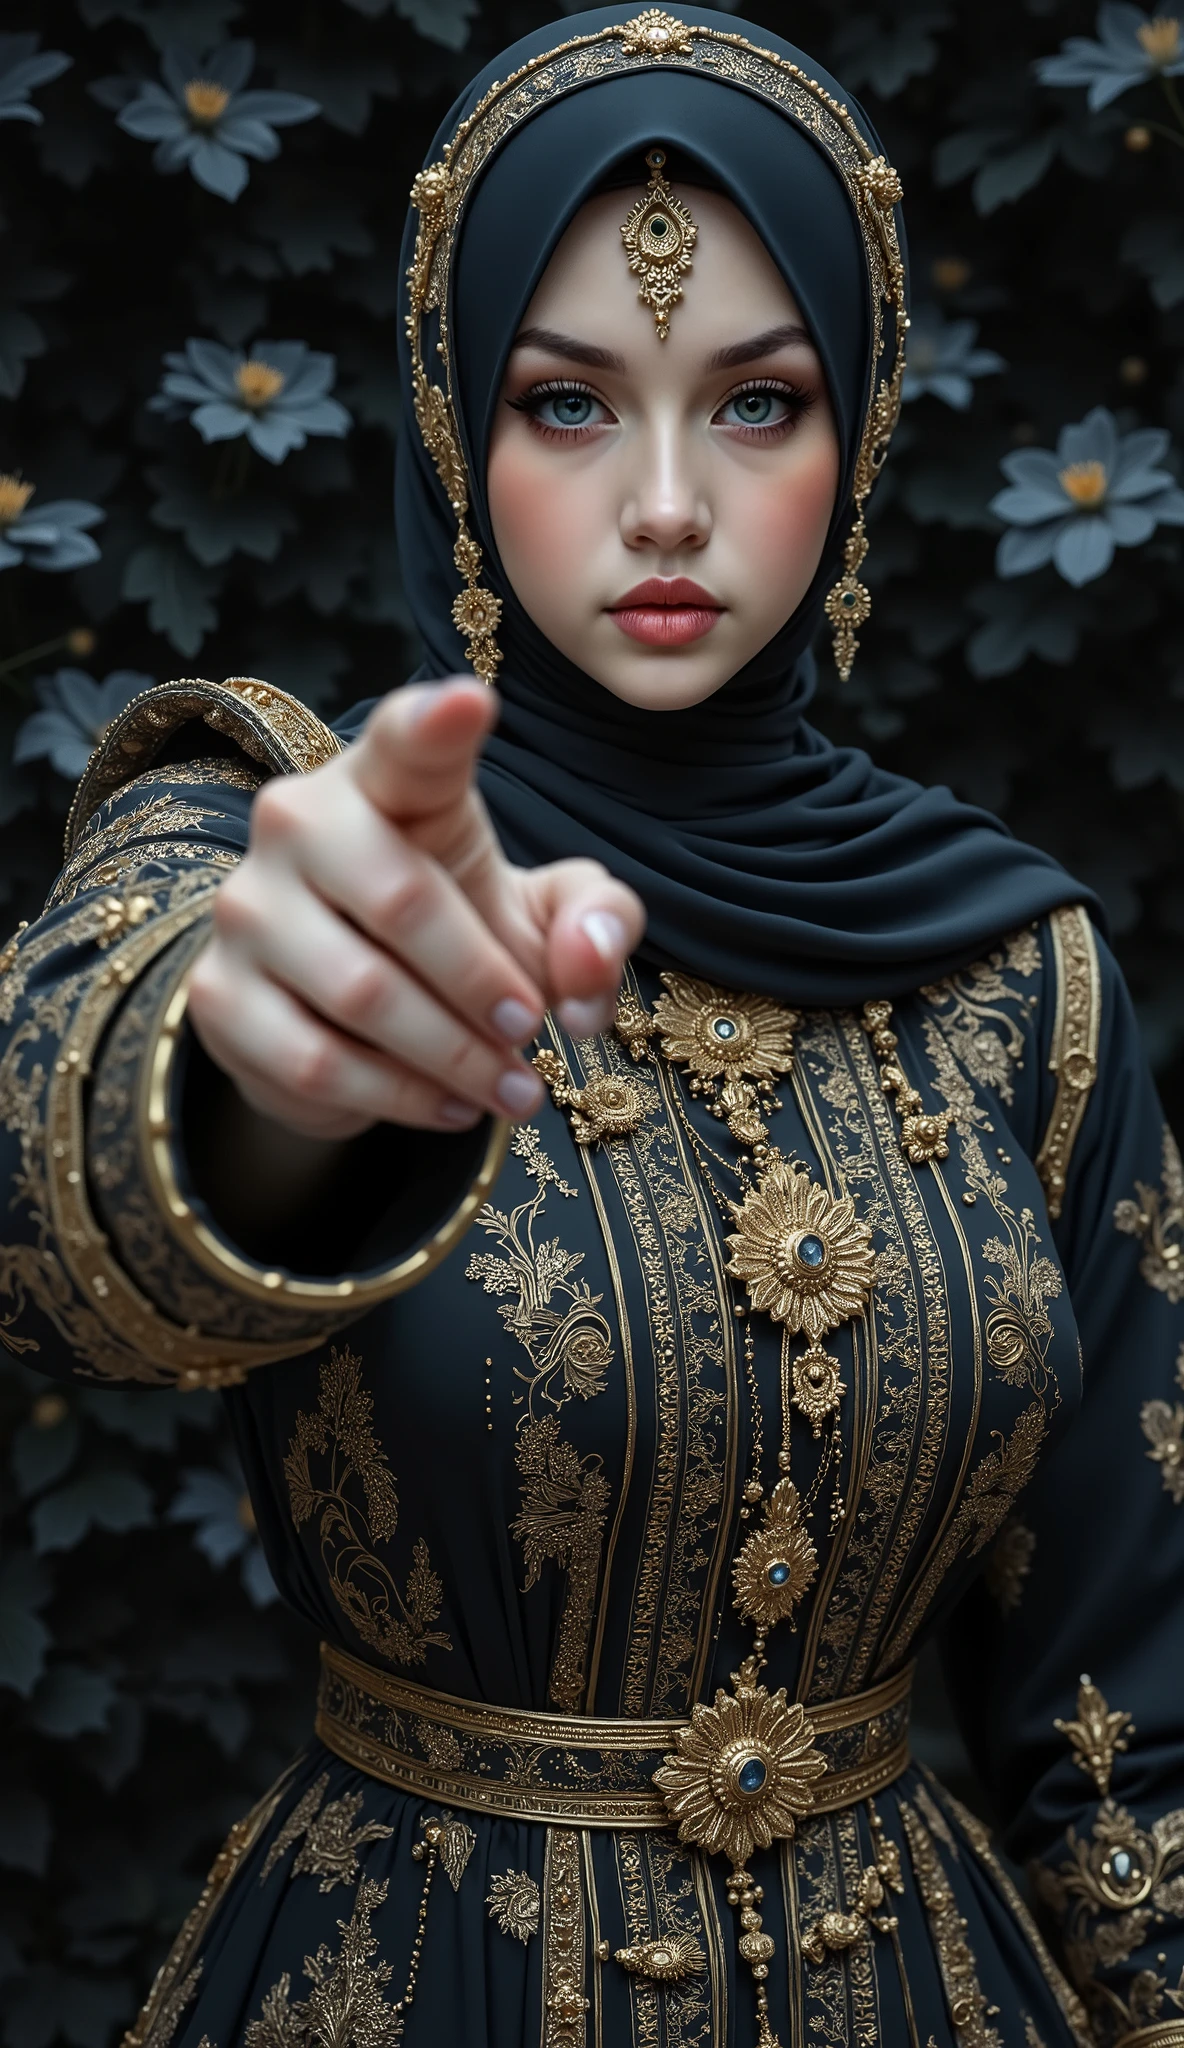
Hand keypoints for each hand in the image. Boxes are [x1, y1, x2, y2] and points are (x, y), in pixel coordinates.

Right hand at [187, 678, 645, 1139]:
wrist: (352, 1016)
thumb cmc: (463, 932)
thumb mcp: (546, 917)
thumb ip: (597, 921)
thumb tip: (586, 962)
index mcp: (386, 780)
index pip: (404, 739)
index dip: (435, 722)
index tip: (473, 703)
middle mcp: (298, 823)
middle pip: (402, 902)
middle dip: (483, 982)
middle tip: (532, 1030)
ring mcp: (246, 909)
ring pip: (362, 995)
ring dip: (455, 1058)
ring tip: (513, 1088)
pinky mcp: (220, 995)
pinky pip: (318, 1061)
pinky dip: (399, 1097)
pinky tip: (448, 1104)